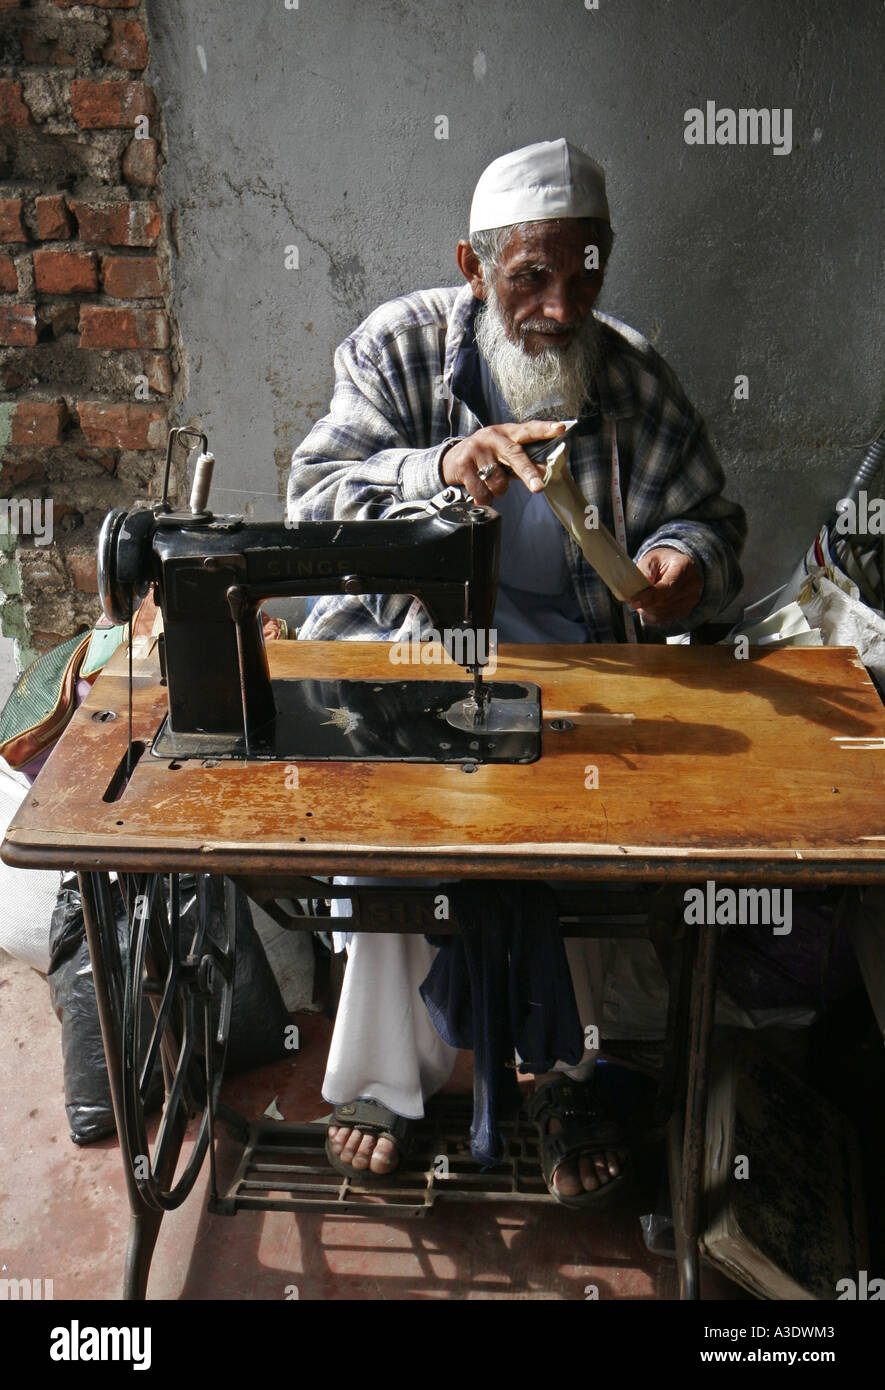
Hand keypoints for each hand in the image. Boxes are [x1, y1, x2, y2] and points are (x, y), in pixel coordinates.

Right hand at [441, 420, 566, 503]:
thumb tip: (545, 470)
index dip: (545, 429)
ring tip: (490, 483)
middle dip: (527, 473)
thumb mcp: (504, 455)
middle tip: (538, 488)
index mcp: (507, 432)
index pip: (529, 429)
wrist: (450, 461)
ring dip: (498, 490)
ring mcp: (476, 450)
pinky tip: (479, 491)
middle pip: (514, 455)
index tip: (560, 429)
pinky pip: (482, 491)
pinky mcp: (463, 465)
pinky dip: (484, 498)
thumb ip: (525, 461)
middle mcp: (492, 437)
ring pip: (498, 481)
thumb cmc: (486, 458)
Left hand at [628, 548, 701, 623]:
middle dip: (645, 602)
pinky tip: (648, 604)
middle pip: (665, 601)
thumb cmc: (660, 562)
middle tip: (631, 598)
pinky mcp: (686, 609)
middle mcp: (693, 583)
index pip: (668, 587)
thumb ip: (643, 573)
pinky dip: (651, 613)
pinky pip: (663, 618)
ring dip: (647, 608)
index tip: (634, 602)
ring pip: (662, 612)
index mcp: (685, 566)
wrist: (673, 566)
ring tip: (641, 598)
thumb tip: (635, 591)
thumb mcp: (649, 560)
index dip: (650, 596)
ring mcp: (691, 598)